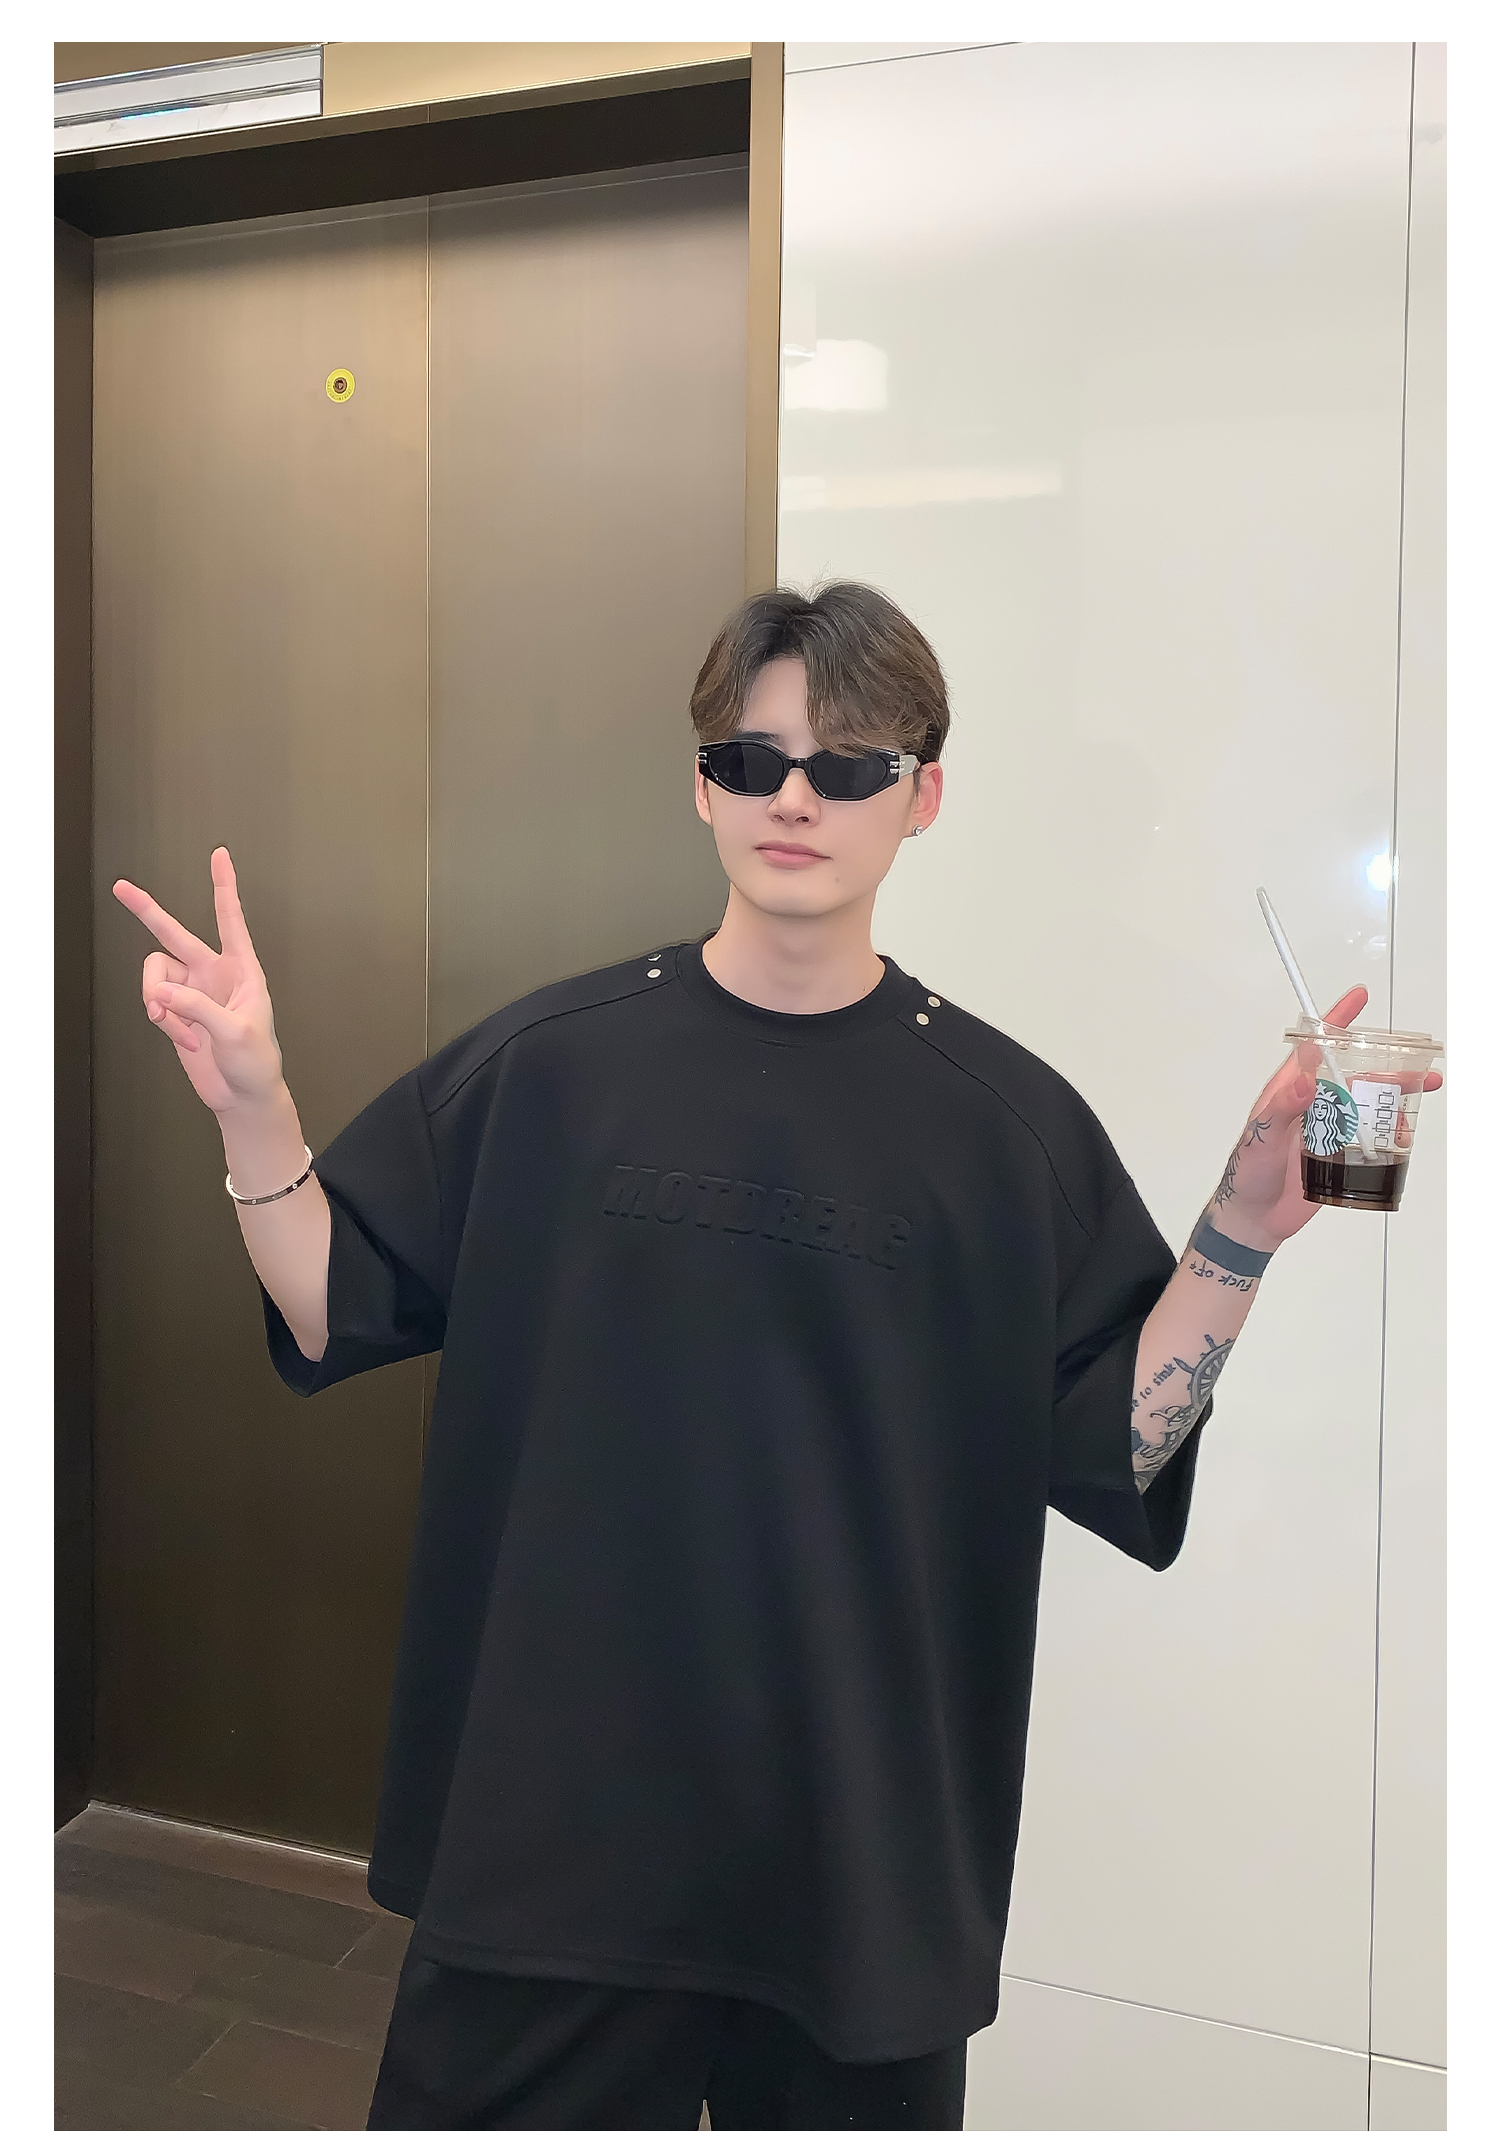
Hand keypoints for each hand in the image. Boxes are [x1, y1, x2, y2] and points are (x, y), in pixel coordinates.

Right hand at [113, 848, 285, 1116]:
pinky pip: (155, 1004)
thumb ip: (199, 1008)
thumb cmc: (256, 1062)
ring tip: (179, 1029)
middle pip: (173, 935)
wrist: (242, 1095)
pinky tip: (185, 1040)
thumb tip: (162, 993)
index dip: (223, 887)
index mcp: (242, 970)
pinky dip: (165, 1022)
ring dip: (159, 1002)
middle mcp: (214, 974)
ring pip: (155, 976)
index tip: (219, 855)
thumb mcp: (235, 1033)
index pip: (230, 920)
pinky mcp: (177, 1012)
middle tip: (121, 887)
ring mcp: (192, 992)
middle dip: (147, 911)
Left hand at [1208, 986, 1444, 1253]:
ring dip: (1393, 1103)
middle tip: (1420, 1071)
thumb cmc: (1247, 1174)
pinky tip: (1398, 1140)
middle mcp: (1312, 1104)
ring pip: (1368, 1105)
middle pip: (1356, 1076)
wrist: (1254, 1218)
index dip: (1337, 1021)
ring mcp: (1327, 1128)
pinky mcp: (1338, 1153)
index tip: (1359, 998)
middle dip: (1388, 1070)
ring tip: (1416, 1104)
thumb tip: (1303, 1082)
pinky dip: (1388, 1135)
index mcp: (1290, 1091)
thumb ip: (1280, 1110)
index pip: (1316, 1047)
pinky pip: (1370, 1137)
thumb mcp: (1259, 1139)